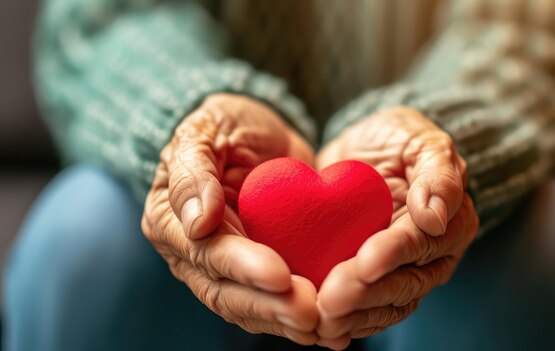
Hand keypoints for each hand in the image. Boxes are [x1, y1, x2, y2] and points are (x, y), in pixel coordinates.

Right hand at [142, 94, 318, 344]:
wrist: (259, 133)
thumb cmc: (226, 125)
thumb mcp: (205, 131)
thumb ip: (193, 171)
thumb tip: (199, 222)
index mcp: (172, 222)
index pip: (208, 254)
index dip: (243, 268)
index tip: (281, 275)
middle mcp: (195, 254)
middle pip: (228, 292)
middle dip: (270, 306)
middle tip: (312, 312)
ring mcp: (227, 267)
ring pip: (251, 307)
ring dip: (286, 321)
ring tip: (325, 325)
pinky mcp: (260, 269)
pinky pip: (274, 300)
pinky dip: (297, 316)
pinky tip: (329, 325)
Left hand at [315, 107, 478, 348]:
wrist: (366, 150)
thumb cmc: (398, 139)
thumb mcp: (421, 140)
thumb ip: (437, 173)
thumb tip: (436, 217)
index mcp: (450, 221)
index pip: (421, 242)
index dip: (393, 253)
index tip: (365, 262)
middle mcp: (431, 255)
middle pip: (404, 284)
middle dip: (367, 294)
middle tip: (330, 300)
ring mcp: (403, 272)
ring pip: (387, 306)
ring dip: (355, 318)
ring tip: (322, 321)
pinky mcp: (374, 280)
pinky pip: (367, 310)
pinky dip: (348, 323)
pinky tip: (323, 332)